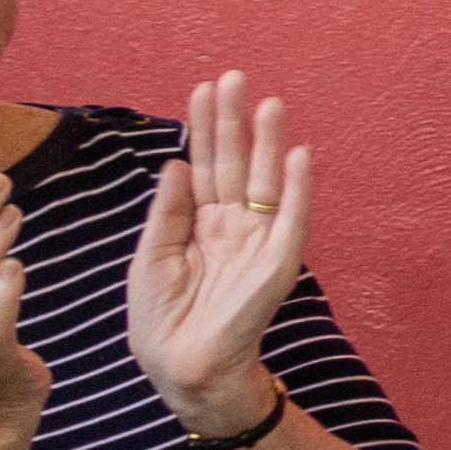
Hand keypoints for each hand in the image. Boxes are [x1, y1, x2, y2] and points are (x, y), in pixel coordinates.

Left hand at [127, 74, 314, 418]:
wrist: (180, 371)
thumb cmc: (162, 322)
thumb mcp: (151, 259)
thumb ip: (167, 212)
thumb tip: (177, 161)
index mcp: (201, 224)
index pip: (206, 165)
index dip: (205, 128)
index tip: (203, 88)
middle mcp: (233, 227)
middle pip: (236, 164)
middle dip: (234, 122)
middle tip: (234, 77)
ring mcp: (258, 244)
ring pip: (266, 184)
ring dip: (269, 144)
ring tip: (268, 104)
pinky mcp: (276, 266)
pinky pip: (292, 222)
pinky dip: (299, 190)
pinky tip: (300, 156)